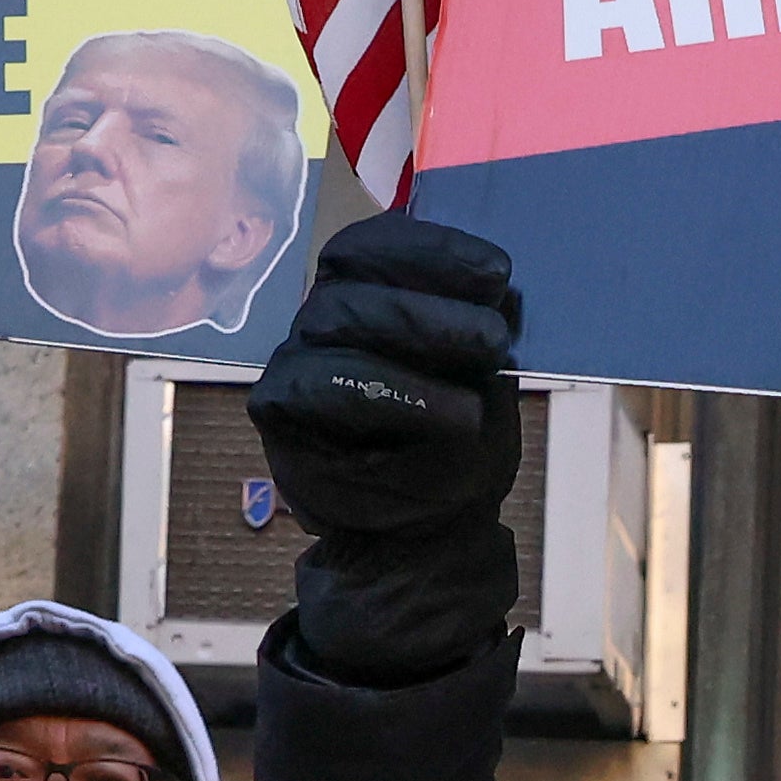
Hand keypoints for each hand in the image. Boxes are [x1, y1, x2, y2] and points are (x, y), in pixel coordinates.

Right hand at [254, 212, 529, 666]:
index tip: (499, 273)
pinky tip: (452, 417)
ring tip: (485, 369)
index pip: (378, 246)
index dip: (434, 248)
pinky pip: (320, 387)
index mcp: (368, 292)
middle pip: (351, 279)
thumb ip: (483, 332)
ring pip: (334, 321)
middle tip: (495, 334)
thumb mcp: (485, 381)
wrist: (428, 535)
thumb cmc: (456, 446)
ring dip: (417, 338)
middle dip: (431, 300)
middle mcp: (321, 318)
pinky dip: (394, 396)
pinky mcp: (278, 411)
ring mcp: (294, 360)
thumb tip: (503, 291)